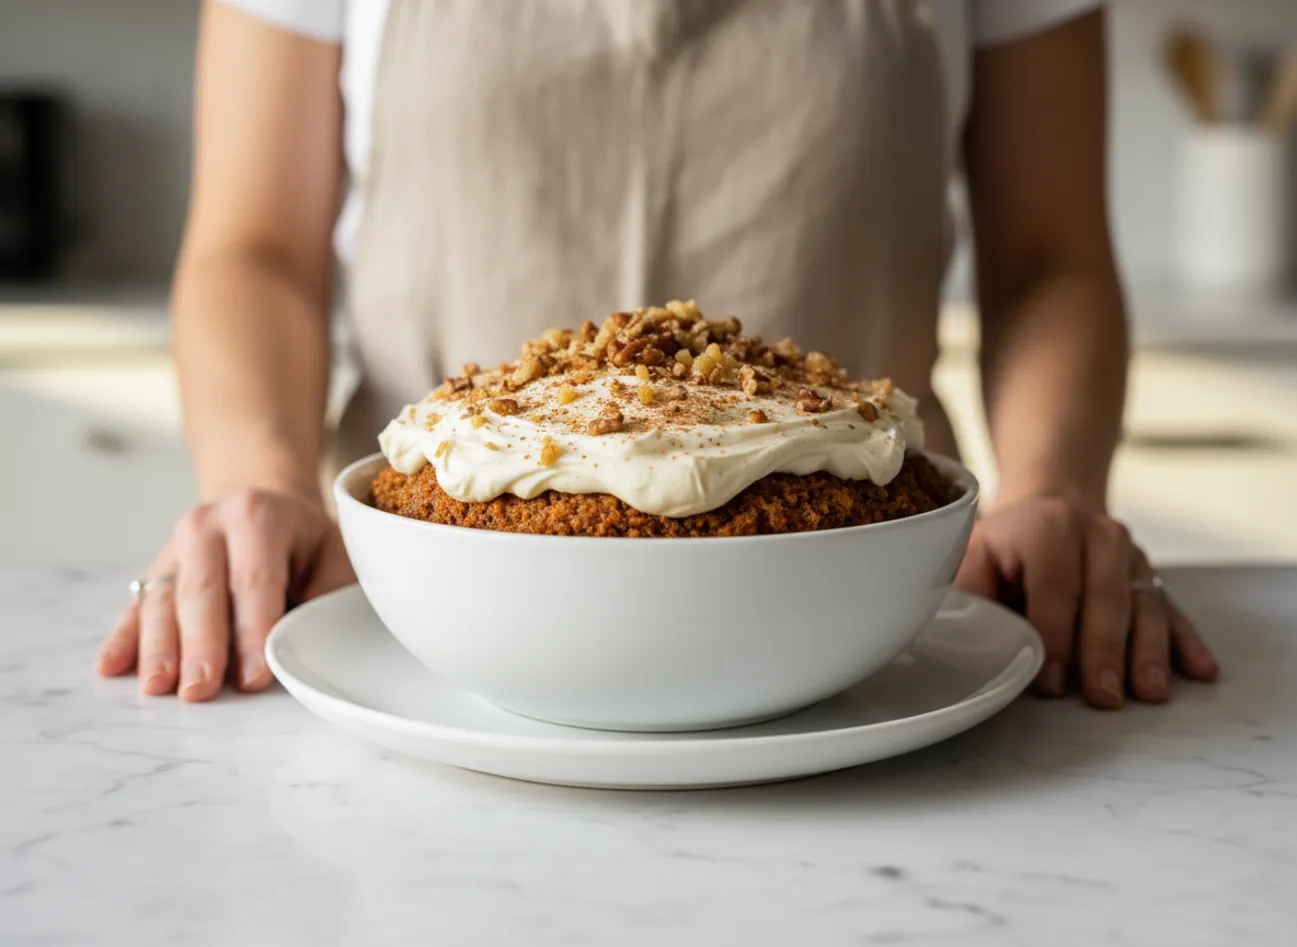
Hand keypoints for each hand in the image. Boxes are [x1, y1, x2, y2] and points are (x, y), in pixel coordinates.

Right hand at [96, 489, 355, 700]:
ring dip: (158, 647)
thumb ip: (330, 593)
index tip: (254, 676)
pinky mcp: (154, 571)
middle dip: (200, 646)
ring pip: (162, 600)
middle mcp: (207, 524)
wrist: (262, 506)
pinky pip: (136, 606)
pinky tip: (110, 667)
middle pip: (201, 592)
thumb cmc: (306, 540)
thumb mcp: (336, 551)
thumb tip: (318, 641)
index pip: (254, 581)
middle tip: (200, 690)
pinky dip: (124, 638)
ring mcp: (174, 547)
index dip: (253, 631)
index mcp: (257, 515)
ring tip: (158, 687)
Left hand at [955, 496, 1218, 708]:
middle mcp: (1099, 536)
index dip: (1055, 638)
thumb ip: (969, 590)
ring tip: (1149, 692)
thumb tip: (956, 634)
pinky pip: (1172, 609)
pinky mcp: (1150, 575)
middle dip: (1105, 653)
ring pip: (1144, 606)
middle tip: (1103, 696)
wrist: (1053, 503)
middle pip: (1106, 600)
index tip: (1051, 681)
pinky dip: (1186, 641)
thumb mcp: (975, 552)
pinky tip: (1200, 670)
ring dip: (1149, 653)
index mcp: (1050, 527)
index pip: (1056, 588)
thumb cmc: (1008, 541)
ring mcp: (1131, 556)